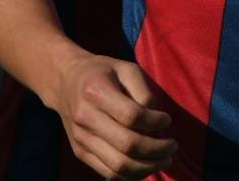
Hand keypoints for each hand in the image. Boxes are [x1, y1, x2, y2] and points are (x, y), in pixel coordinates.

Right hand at [53, 55, 175, 178]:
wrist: (65, 82)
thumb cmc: (102, 72)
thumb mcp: (125, 68)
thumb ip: (143, 90)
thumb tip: (156, 118)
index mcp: (96, 91)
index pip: (131, 116)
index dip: (154, 122)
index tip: (167, 120)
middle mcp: (85, 118)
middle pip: (127, 145)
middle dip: (157, 150)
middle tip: (173, 146)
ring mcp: (81, 139)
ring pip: (118, 165)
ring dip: (147, 168)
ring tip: (165, 160)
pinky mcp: (80, 152)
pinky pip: (108, 172)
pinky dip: (131, 175)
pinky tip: (146, 166)